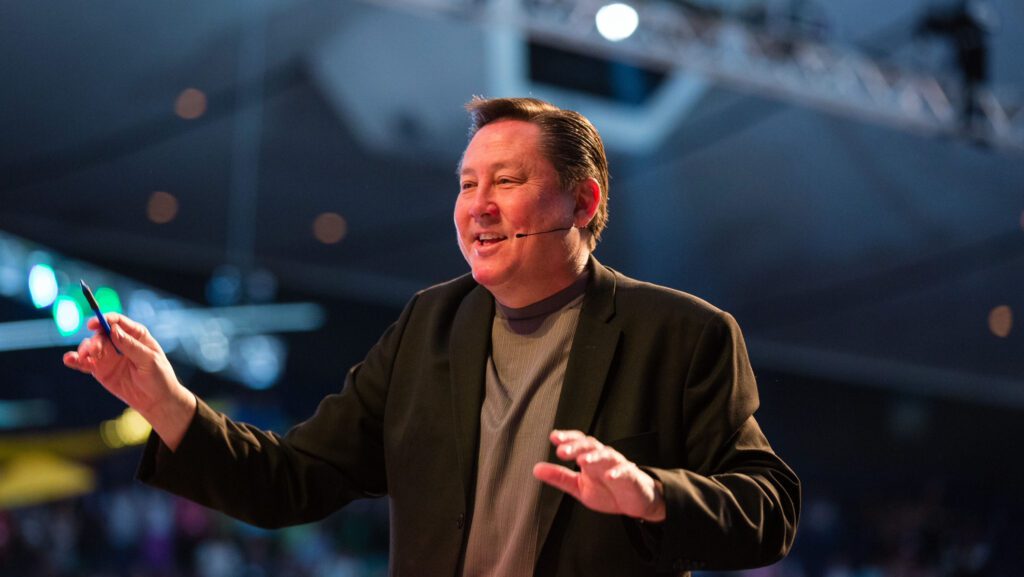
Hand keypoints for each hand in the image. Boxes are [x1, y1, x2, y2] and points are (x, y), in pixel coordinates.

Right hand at [63, 313, 195, 449]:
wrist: (157, 401)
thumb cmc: (159, 376)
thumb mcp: (148, 360)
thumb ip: (130, 346)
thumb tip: (113, 329)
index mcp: (136, 335)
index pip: (117, 322)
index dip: (104, 320)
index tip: (94, 324)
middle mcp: (120, 343)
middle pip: (101, 334)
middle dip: (95, 340)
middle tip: (94, 350)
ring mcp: (109, 357)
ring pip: (92, 347)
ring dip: (85, 349)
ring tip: (85, 356)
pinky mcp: (101, 371)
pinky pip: (86, 363)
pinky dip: (76, 360)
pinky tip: (69, 359)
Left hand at [533, 430, 665, 521]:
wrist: (636, 502)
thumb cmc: (608, 490)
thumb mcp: (579, 487)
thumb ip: (560, 477)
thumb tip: (536, 469)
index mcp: (590, 457)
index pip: (578, 442)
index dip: (567, 438)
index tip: (554, 437)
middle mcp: (603, 457)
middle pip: (590, 445)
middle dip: (576, 446)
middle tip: (561, 451)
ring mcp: (618, 465)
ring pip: (606, 455)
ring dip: (594, 456)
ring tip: (582, 460)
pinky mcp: (631, 477)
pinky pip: (625, 472)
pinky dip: (617, 472)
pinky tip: (609, 476)